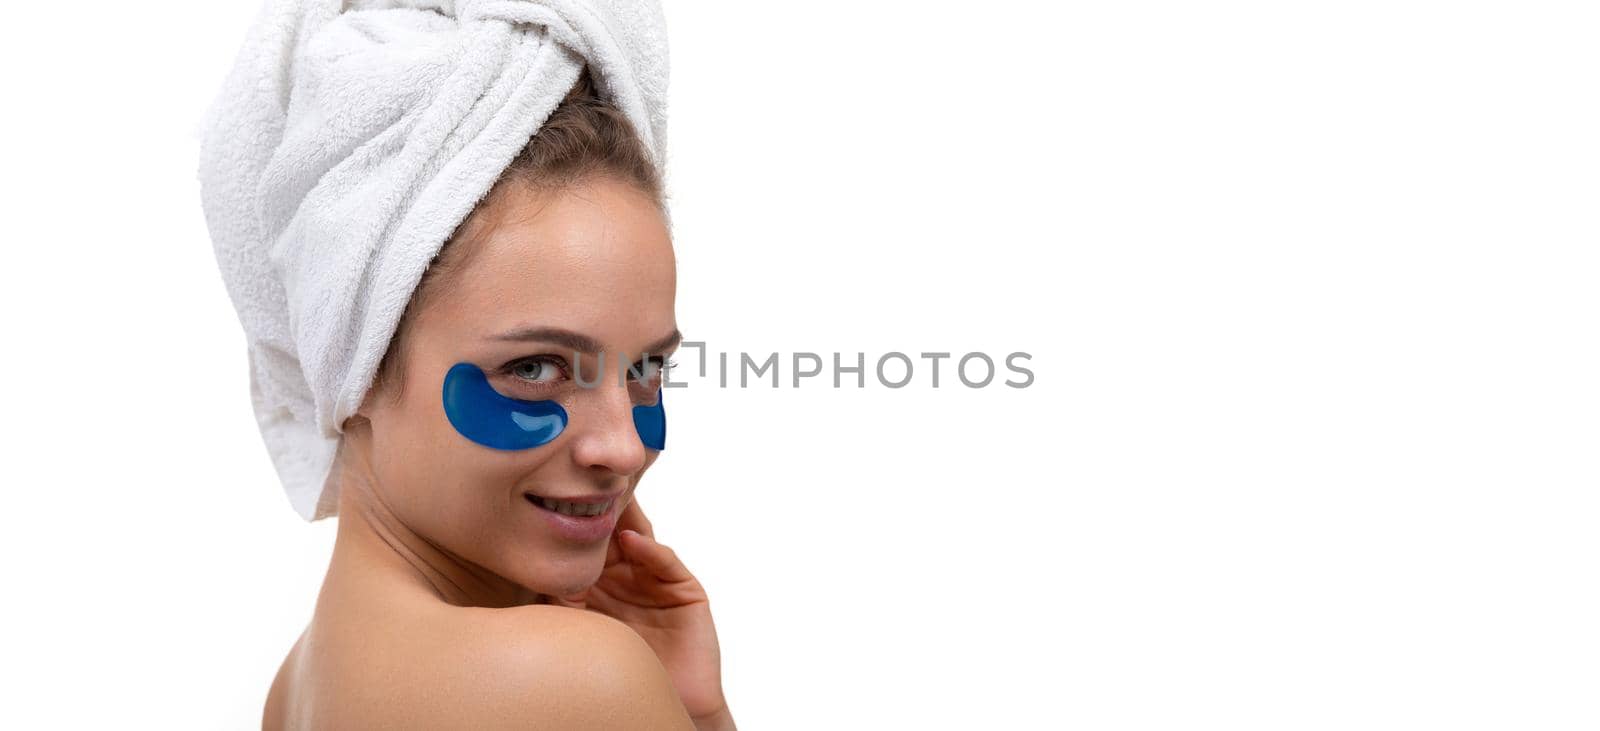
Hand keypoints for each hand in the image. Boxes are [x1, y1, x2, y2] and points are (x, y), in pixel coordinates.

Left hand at [554, 497, 732, 727]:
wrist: (650, 707)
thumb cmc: (608, 673)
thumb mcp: (576, 626)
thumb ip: (559, 596)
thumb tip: (527, 567)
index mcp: (602, 584)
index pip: (589, 543)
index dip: (576, 520)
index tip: (556, 491)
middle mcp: (630, 578)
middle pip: (616, 533)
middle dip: (602, 507)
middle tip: (585, 477)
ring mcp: (658, 583)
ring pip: (641, 540)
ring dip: (626, 518)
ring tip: (608, 494)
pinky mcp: (686, 593)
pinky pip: (666, 564)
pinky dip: (650, 550)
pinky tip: (631, 539)